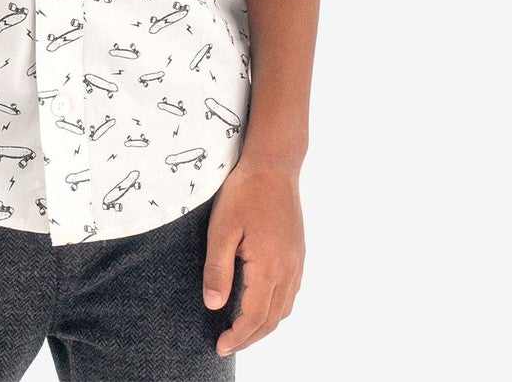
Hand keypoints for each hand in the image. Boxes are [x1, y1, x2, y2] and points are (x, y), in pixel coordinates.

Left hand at [202, 153, 304, 358]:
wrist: (274, 164)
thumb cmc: (244, 192)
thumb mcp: (221, 229)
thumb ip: (217, 269)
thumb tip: (213, 306)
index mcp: (269, 266)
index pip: (255, 317)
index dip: (237, 336)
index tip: (220, 346)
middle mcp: (288, 269)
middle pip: (273, 319)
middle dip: (250, 337)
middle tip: (227, 344)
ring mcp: (297, 261)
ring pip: (285, 308)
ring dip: (264, 325)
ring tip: (241, 329)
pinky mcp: (298, 252)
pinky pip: (291, 292)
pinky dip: (276, 307)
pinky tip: (261, 302)